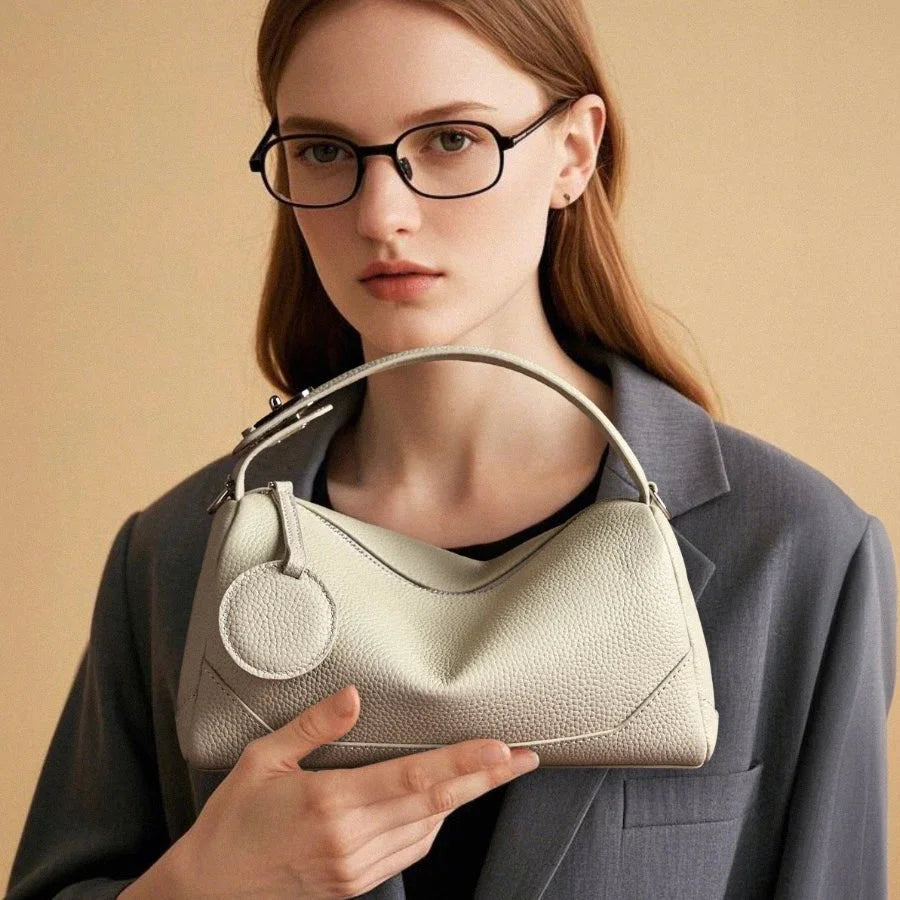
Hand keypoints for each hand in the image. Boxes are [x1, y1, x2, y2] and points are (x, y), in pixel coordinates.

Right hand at [175, 684, 539, 898]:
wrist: (208, 891)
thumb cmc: (233, 821)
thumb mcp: (263, 759)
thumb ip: (314, 725)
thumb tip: (355, 696)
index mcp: (330, 803)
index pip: (414, 779)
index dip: (463, 763)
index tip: (499, 749)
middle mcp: (350, 840)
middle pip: (435, 804)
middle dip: (485, 780)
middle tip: (523, 759)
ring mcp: (355, 867)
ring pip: (428, 830)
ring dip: (463, 800)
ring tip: (491, 773)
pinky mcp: (353, 884)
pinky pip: (408, 852)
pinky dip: (432, 825)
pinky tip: (441, 805)